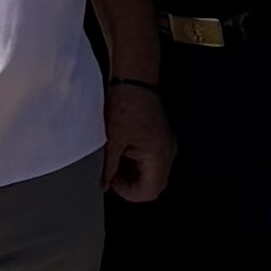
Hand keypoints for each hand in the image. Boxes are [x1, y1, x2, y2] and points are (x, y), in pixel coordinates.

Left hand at [102, 79, 175, 205]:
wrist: (134, 78)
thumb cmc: (125, 104)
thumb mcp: (112, 141)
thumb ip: (108, 168)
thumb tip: (103, 185)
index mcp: (158, 155)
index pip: (150, 191)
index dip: (129, 192)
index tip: (112, 181)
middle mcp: (168, 151)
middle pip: (154, 184)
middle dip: (132, 184)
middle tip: (112, 173)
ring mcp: (166, 143)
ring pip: (153, 172)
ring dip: (135, 173)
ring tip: (115, 160)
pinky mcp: (161, 135)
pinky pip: (153, 158)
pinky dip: (138, 161)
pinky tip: (123, 149)